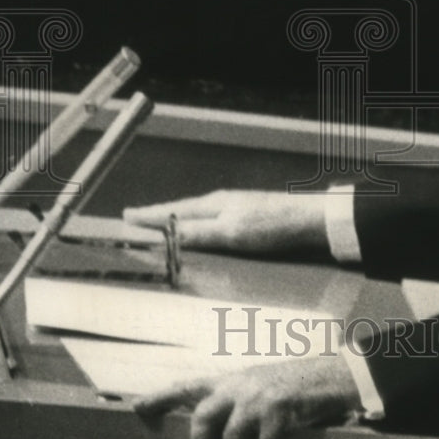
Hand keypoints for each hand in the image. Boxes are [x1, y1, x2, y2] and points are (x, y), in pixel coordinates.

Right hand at [122, 190, 327, 254]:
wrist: (312, 221)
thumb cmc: (274, 225)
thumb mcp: (231, 233)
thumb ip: (198, 234)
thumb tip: (165, 234)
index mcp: (214, 205)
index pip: (172, 211)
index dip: (149, 216)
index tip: (126, 217)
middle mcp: (223, 203)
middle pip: (182, 211)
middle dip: (158, 216)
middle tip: (136, 219)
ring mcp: (237, 209)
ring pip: (197, 216)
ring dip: (177, 220)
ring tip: (161, 224)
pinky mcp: (250, 219)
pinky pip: (212, 222)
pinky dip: (197, 226)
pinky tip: (202, 232)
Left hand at [133, 355, 361, 438]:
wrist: (331, 375)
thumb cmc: (292, 387)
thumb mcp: (258, 387)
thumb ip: (234, 404)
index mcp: (230, 380)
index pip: (186, 386)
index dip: (159, 398)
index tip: (136, 410)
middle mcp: (240, 385)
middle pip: (202, 418)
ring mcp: (260, 396)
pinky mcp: (282, 408)